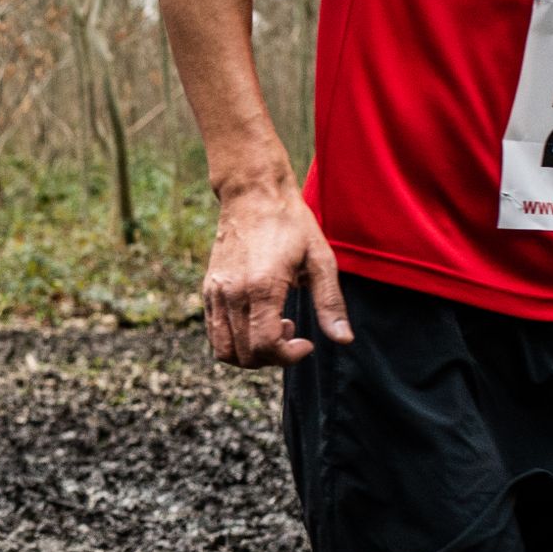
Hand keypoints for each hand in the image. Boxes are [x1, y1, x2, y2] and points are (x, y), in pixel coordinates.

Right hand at [202, 177, 352, 367]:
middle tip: (292, 332)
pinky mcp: (208, 290)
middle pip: (244, 354)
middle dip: (273, 357)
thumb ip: (330, 303)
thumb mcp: (320, 260)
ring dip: (251, 353)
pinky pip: (215, 333)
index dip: (288, 356)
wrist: (252, 194)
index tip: (307, 343)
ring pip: (224, 350)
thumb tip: (344, 340)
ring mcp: (216, 293)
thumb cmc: (291, 224)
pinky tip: (257, 319)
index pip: (265, 346)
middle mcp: (233, 294)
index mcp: (262, 287)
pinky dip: (236, 340)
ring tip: (273, 327)